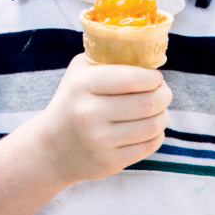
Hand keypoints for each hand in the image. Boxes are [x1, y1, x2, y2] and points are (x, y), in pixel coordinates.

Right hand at [34, 54, 171, 184]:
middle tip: (163, 92)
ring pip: (152, 125)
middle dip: (164, 95)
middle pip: (147, 103)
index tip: (156, 77)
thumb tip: (145, 52)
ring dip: (163, 114)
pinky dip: (157, 134)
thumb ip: (106, 57)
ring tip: (159, 109)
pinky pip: (149, 146)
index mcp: (83, 85)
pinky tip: (150, 127)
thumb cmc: (72, 101)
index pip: (130, 78)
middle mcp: (90, 114)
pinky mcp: (109, 162)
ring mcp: (99, 141)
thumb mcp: (79, 72)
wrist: (50, 149)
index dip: (152, 77)